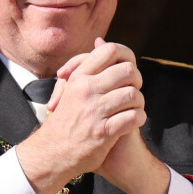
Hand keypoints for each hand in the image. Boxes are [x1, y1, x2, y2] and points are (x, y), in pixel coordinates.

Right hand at [50, 39, 169, 193]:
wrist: (53, 152)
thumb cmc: (66, 117)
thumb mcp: (71, 86)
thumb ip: (86, 64)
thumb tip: (100, 41)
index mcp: (79, 76)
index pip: (109, 50)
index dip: (126, 56)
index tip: (128, 68)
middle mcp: (86, 89)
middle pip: (128, 71)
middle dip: (136, 81)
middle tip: (133, 90)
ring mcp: (95, 111)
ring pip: (134, 95)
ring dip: (139, 102)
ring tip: (133, 108)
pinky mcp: (104, 132)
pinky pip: (134, 117)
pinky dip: (139, 118)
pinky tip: (133, 121)